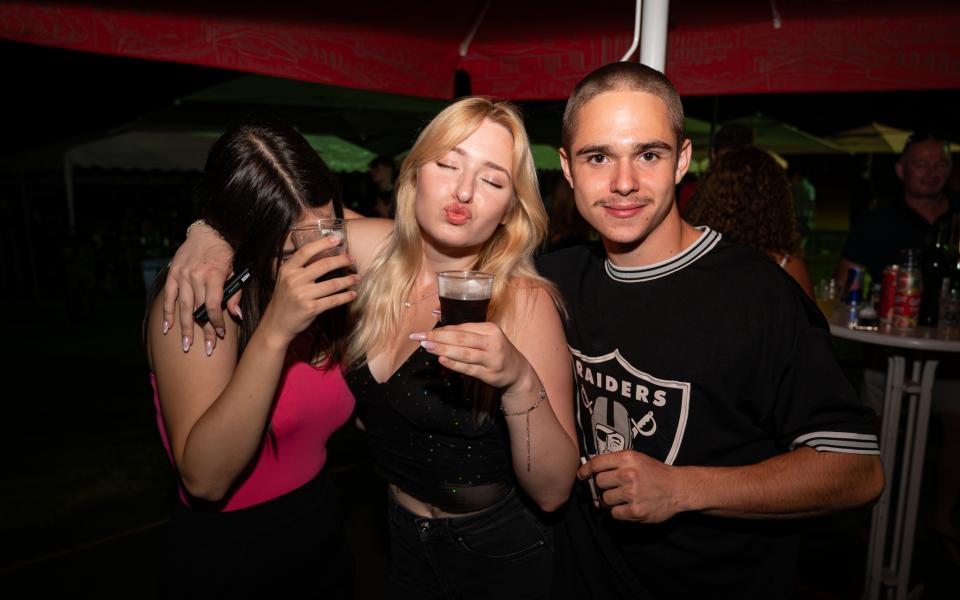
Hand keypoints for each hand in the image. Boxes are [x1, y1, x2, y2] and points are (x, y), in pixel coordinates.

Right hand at [163, 222, 234, 351]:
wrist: (209, 231)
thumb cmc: (227, 253)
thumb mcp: (237, 270)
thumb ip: (235, 293)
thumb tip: (236, 316)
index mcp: (214, 276)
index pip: (213, 306)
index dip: (216, 323)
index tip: (220, 335)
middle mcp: (196, 276)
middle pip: (198, 310)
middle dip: (202, 331)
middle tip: (204, 350)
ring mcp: (182, 275)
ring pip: (183, 306)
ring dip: (184, 327)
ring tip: (186, 345)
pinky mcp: (173, 273)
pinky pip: (170, 296)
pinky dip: (168, 312)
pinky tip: (168, 327)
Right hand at [259, 237, 357, 344]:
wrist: (276, 323)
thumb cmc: (284, 299)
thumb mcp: (285, 279)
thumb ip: (299, 267)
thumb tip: (322, 253)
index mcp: (287, 270)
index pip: (306, 251)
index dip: (322, 243)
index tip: (337, 239)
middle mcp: (294, 280)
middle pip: (323, 265)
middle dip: (341, 260)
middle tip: (352, 259)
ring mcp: (303, 295)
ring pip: (332, 284)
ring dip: (348, 280)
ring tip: (357, 278)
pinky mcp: (311, 309)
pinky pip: (333, 300)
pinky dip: (345, 297)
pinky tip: (352, 294)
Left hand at [409, 322, 533, 391]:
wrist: (517, 371)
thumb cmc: (495, 350)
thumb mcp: (485, 336)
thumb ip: (463, 330)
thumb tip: (435, 314)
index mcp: (490, 329)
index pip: (462, 328)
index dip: (442, 330)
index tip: (425, 332)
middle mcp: (492, 342)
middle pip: (461, 338)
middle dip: (438, 337)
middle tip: (419, 338)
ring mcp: (492, 358)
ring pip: (464, 353)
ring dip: (443, 349)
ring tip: (426, 347)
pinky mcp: (490, 373)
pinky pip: (468, 368)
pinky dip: (454, 364)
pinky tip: (442, 360)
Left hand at [577, 450, 683, 522]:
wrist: (678, 488)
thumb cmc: (656, 473)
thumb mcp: (637, 459)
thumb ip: (616, 463)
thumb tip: (591, 472)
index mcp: (628, 458)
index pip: (597, 463)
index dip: (585, 470)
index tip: (581, 475)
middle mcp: (629, 474)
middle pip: (599, 482)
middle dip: (602, 486)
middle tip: (613, 488)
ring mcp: (632, 493)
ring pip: (604, 499)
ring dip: (610, 500)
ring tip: (623, 497)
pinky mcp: (636, 511)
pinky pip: (614, 513)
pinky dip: (619, 512)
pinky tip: (629, 506)